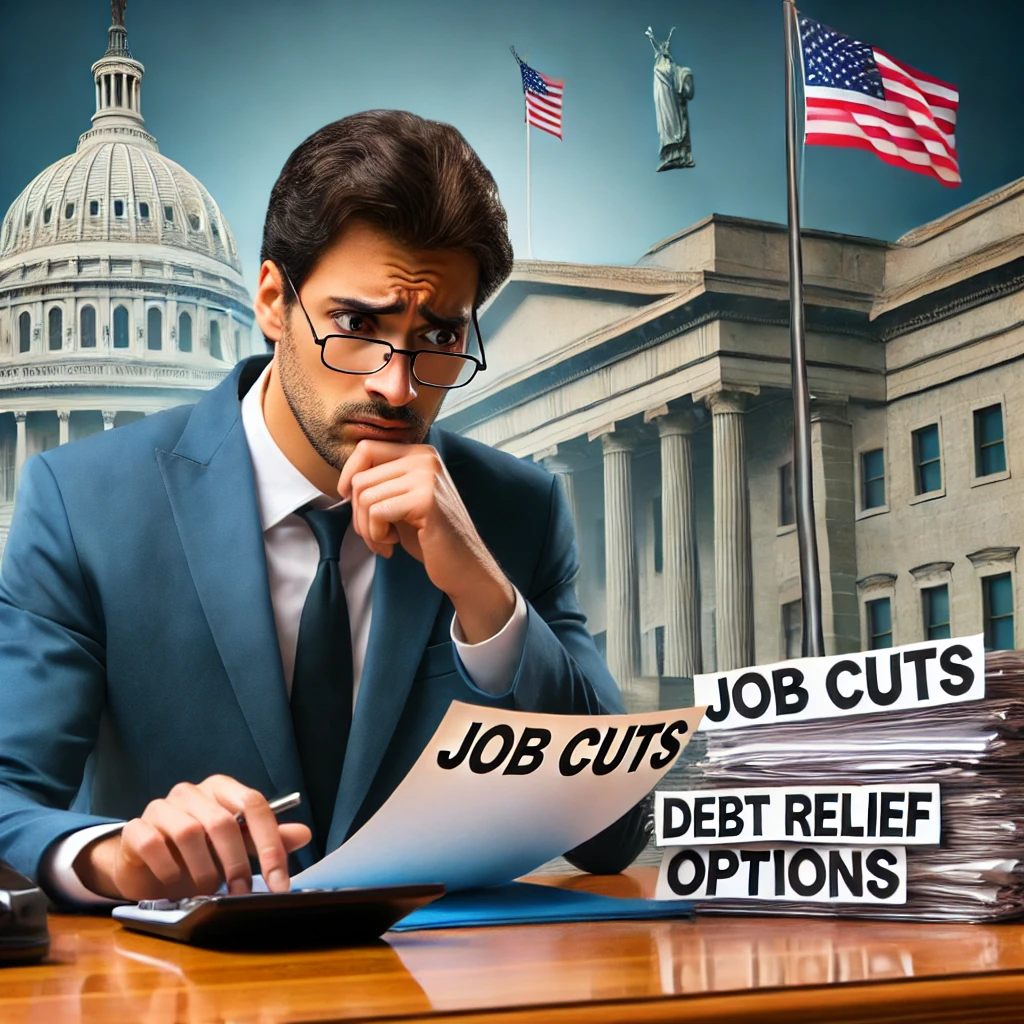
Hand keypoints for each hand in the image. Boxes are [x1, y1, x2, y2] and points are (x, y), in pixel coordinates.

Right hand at [74, 775, 311, 901]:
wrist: (145, 864)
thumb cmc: (197, 852)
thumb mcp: (236, 845)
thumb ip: (266, 839)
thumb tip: (304, 835)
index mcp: (222, 788)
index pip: (254, 803)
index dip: (270, 842)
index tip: (279, 880)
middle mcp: (192, 792)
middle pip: (223, 821)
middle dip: (237, 863)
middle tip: (240, 891)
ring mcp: (161, 807)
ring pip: (189, 833)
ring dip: (203, 870)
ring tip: (206, 887)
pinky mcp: (136, 828)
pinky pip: (154, 845)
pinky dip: (169, 869)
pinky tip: (173, 882)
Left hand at [338, 440, 514, 642]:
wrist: (463, 566)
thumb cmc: (428, 537)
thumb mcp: (401, 500)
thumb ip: (380, 482)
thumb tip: (344, 482)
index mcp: (419, 454)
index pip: (366, 449)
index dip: (348, 476)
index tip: (351, 502)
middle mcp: (425, 458)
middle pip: (361, 478)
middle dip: (358, 514)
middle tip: (376, 536)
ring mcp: (427, 476)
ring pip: (364, 497)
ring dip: (367, 529)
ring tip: (385, 542)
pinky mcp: (425, 499)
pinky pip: (376, 511)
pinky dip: (376, 535)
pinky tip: (393, 545)